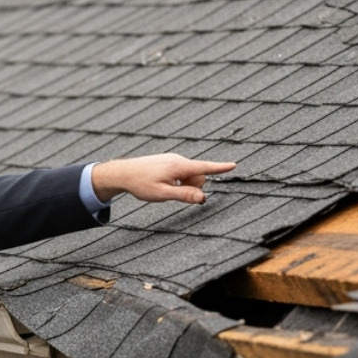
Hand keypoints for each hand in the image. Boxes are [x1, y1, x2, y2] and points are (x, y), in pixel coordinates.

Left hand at [90, 153, 235, 203]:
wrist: (123, 173)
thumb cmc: (141, 184)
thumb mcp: (163, 194)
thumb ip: (184, 195)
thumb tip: (203, 198)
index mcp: (178, 166)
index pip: (205, 167)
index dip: (220, 168)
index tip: (234, 165)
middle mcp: (178, 160)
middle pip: (198, 175)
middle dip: (193, 186)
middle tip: (173, 192)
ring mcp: (173, 160)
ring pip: (189, 175)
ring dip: (184, 184)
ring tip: (165, 187)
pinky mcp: (168, 162)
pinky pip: (181, 173)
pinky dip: (178, 181)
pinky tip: (162, 183)